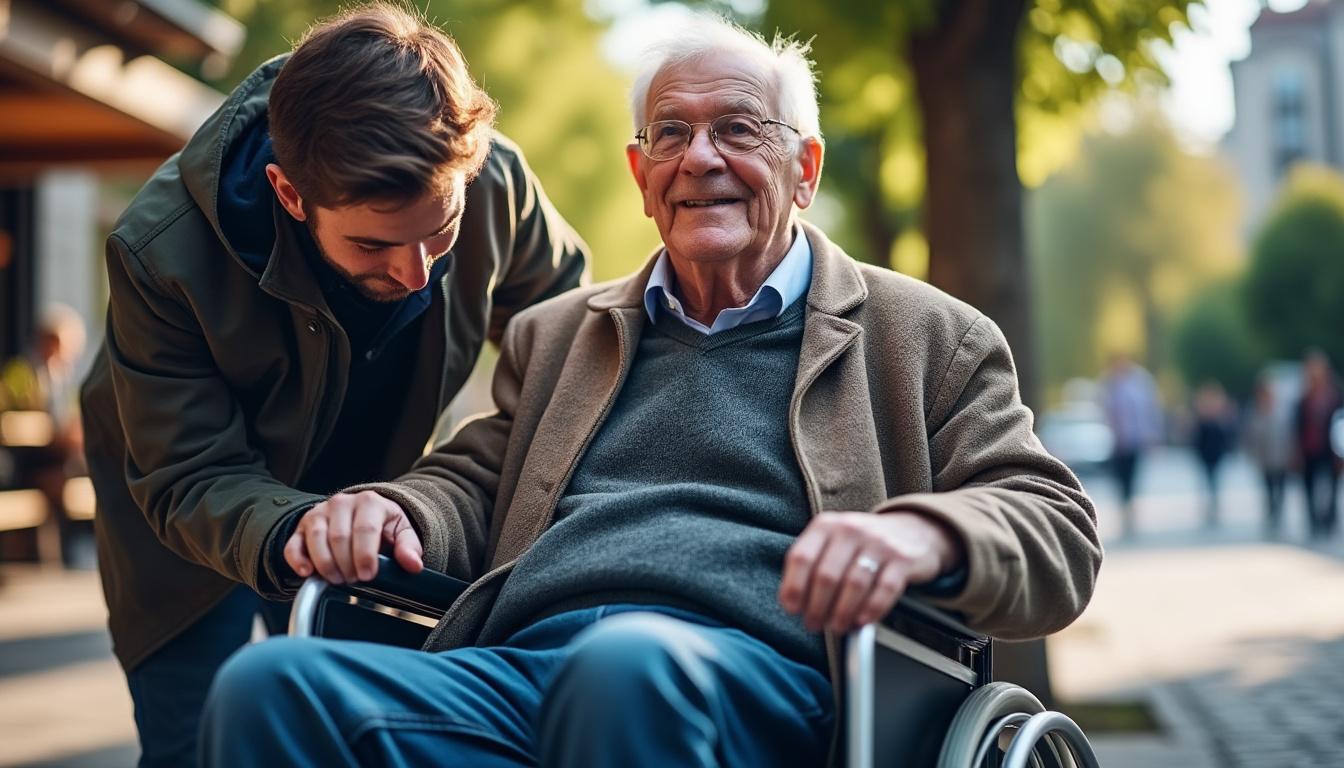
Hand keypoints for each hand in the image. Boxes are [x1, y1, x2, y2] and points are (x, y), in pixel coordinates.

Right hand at [284, 491, 422, 583]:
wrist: (364, 514)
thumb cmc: (384, 526)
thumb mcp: (402, 533)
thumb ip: (409, 548)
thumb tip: (414, 565)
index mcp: (370, 502)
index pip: (365, 529)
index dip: (365, 556)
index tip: (367, 576)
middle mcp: (342, 503)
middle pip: (339, 537)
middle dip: (347, 564)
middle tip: (354, 581)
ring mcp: (319, 513)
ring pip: (316, 539)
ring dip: (326, 565)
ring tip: (338, 580)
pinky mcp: (302, 526)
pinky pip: (293, 544)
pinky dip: (297, 561)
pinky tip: (307, 573)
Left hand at [778, 511, 963, 634]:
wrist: (912, 531)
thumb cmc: (863, 544)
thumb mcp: (833, 542)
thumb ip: (814, 565)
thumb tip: (795, 602)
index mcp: (826, 526)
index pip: (801, 557)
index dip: (793, 587)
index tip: (792, 609)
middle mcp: (851, 530)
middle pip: (827, 575)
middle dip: (817, 608)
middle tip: (815, 624)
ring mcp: (879, 543)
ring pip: (854, 585)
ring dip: (842, 613)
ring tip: (837, 626)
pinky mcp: (903, 559)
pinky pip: (884, 590)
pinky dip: (871, 610)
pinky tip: (862, 621)